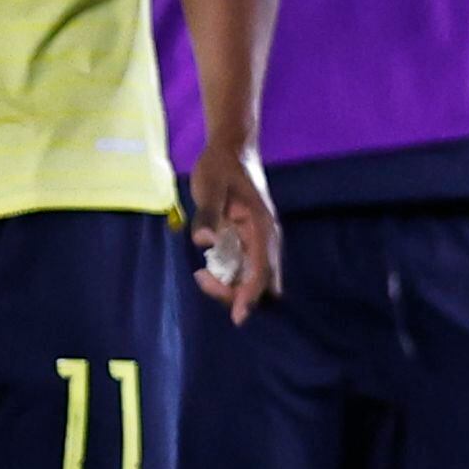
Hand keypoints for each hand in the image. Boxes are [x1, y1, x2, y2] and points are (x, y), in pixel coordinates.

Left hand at [189, 139, 281, 321]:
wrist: (231, 150)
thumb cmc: (219, 168)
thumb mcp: (208, 187)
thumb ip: (207, 215)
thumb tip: (204, 243)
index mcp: (263, 228)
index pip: (262, 272)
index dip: (250, 296)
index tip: (237, 318)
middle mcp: (267, 239)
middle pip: (265, 285)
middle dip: (239, 295)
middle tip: (204, 278)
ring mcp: (260, 242)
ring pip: (256, 280)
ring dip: (232, 287)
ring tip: (201, 275)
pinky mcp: (250, 241)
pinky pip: (246, 271)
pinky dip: (230, 278)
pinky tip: (206, 269)